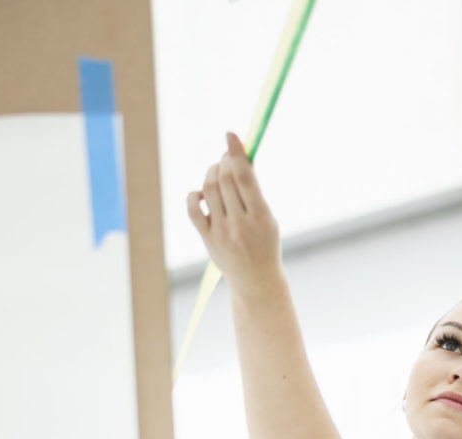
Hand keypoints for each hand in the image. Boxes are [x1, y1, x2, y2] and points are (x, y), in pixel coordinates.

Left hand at [186, 132, 281, 288]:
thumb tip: (239, 161)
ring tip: (217, 171)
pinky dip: (195, 194)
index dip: (237, 152)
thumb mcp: (268, 219)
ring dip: (211, 172)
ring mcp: (222, 232)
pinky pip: (193, 208)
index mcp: (261, 217)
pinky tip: (203, 193)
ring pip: (209, 189)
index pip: (246, 177)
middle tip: (226, 156)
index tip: (230, 135)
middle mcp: (240, 224)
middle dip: (224, 161)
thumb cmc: (265, 244)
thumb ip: (254, 194)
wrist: (256, 280)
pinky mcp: (208, 239)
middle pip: (225, 179)